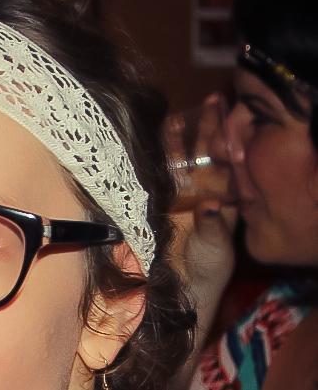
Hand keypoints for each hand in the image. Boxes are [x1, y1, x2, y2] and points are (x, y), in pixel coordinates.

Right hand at [166, 94, 238, 297]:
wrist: (182, 287)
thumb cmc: (208, 266)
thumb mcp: (216, 247)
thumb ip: (213, 226)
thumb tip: (209, 205)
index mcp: (226, 196)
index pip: (231, 162)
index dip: (233, 141)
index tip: (235, 122)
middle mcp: (204, 188)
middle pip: (207, 152)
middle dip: (209, 128)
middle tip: (213, 102)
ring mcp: (180, 192)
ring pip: (180, 159)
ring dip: (179, 138)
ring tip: (177, 117)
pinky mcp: (157, 200)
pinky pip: (156, 174)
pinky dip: (154, 157)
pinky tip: (153, 139)